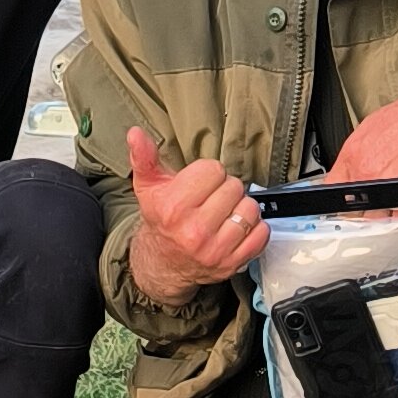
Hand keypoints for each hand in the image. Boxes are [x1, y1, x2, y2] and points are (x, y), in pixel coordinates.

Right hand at [125, 129, 268, 310]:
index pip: (214, 170)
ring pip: (250, 209)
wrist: (165, 263)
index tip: (198, 185)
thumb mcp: (149, 187)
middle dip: (224, 190)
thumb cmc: (162, 220)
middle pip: (234, 187)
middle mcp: (195, 231)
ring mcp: (216, 250)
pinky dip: (254, 228)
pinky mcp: (233, 263)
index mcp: (174, 208)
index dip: (208, 174)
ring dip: (240, 209)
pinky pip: (262, 233)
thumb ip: (144, 157)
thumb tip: (136, 134)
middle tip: (210, 201)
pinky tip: (236, 229)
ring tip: (224, 215)